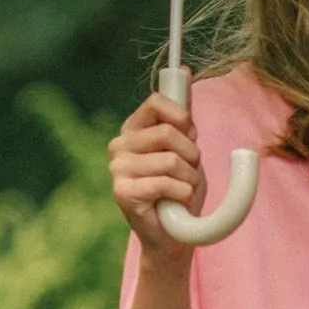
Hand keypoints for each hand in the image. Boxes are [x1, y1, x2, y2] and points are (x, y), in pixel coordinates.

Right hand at [108, 91, 204, 255]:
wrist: (174, 236)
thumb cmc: (180, 190)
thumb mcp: (186, 149)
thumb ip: (182, 119)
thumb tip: (186, 72)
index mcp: (133, 130)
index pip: (156, 102)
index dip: (181, 116)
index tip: (191, 132)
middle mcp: (120, 145)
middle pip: (168, 132)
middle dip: (191, 155)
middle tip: (188, 172)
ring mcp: (117, 169)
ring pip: (171, 161)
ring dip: (189, 179)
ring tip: (182, 191)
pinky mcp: (122, 192)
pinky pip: (166, 183)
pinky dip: (183, 194)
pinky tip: (175, 203)